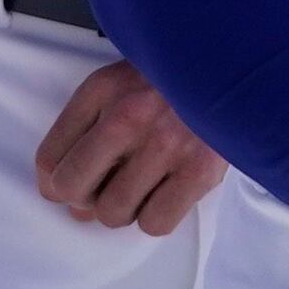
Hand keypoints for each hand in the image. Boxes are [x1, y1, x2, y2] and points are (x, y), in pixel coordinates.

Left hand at [35, 60, 223, 236]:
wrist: (238, 64)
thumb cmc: (176, 79)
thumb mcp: (123, 82)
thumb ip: (89, 132)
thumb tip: (71, 203)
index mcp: (103, 89)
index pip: (49, 158)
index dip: (56, 181)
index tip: (75, 183)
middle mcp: (128, 116)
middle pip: (72, 188)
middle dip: (84, 197)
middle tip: (106, 188)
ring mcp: (165, 144)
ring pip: (113, 212)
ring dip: (124, 208)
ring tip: (144, 186)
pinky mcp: (200, 170)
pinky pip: (155, 223)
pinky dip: (156, 217)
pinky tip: (167, 192)